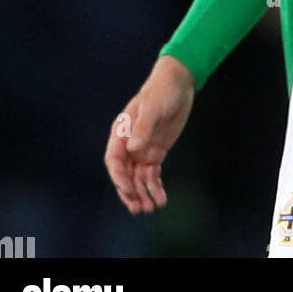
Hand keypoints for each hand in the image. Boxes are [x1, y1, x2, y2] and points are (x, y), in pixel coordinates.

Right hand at [104, 56, 195, 213]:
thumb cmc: (161, 91)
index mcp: (121, 132)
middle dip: (130, 192)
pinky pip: (152, 174)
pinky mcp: (156, 152)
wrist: (178, 83)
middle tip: (139, 208)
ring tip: (150, 208)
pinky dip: (154, 187)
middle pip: (124, 174)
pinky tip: (160, 198)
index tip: (128, 190)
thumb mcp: (153, 107)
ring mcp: (142, 149)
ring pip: (137, 178)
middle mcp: (129, 144)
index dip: (119, 177)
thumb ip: (143, 128)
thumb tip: (133, 149)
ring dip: (142, 194)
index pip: (114, 160)